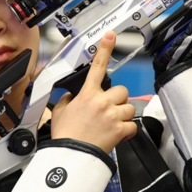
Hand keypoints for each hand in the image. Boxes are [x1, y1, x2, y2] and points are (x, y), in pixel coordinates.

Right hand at [51, 32, 137, 153]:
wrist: (71, 155)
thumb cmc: (65, 135)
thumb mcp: (59, 111)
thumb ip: (69, 99)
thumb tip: (73, 96)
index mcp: (87, 94)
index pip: (97, 67)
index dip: (105, 49)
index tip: (111, 36)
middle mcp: (102, 101)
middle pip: (122, 91)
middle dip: (118, 99)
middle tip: (110, 109)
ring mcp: (113, 115)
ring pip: (129, 107)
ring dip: (123, 114)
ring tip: (112, 123)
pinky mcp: (120, 129)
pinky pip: (132, 126)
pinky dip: (127, 130)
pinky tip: (117, 134)